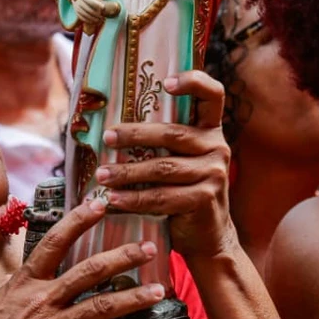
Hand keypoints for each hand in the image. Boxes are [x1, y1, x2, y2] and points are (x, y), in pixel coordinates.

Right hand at [0, 198, 162, 318]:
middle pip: (90, 271)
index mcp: (23, 283)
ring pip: (102, 307)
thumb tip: (10, 271)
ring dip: (134, 298)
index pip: (55, 242)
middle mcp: (42, 301)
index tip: (101, 204)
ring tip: (159, 290)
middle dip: (123, 257)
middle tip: (148, 248)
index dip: (79, 220)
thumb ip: (1, 284)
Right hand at [73, 0, 108, 27]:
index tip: (104, 8)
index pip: (91, 1)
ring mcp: (77, 8)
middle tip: (103, 17)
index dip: (97, 4)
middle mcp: (79, 1)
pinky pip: (83, 18)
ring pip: (86, 15)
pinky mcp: (77, 13)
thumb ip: (103, 1)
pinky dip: (89, 21)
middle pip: (89, 9)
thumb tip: (116, 5)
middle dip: (97, 14)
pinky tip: (95, 22)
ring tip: (100, 20)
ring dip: (93, 18)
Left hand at [94, 70, 235, 259]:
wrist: (208, 236)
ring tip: (101, 175)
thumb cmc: (184, 191)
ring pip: (162, 168)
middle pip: (172, 133)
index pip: (212, 95)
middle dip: (135, 135)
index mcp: (211, 130)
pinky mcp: (205, 199)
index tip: (166, 82)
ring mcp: (214, 173)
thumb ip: (163, 142)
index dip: (193, 82)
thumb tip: (110, 128)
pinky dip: (134, 199)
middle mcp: (217, 147)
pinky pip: (162, 197)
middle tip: (107, 138)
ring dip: (127, 172)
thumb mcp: (181, 160)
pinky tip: (113, 200)